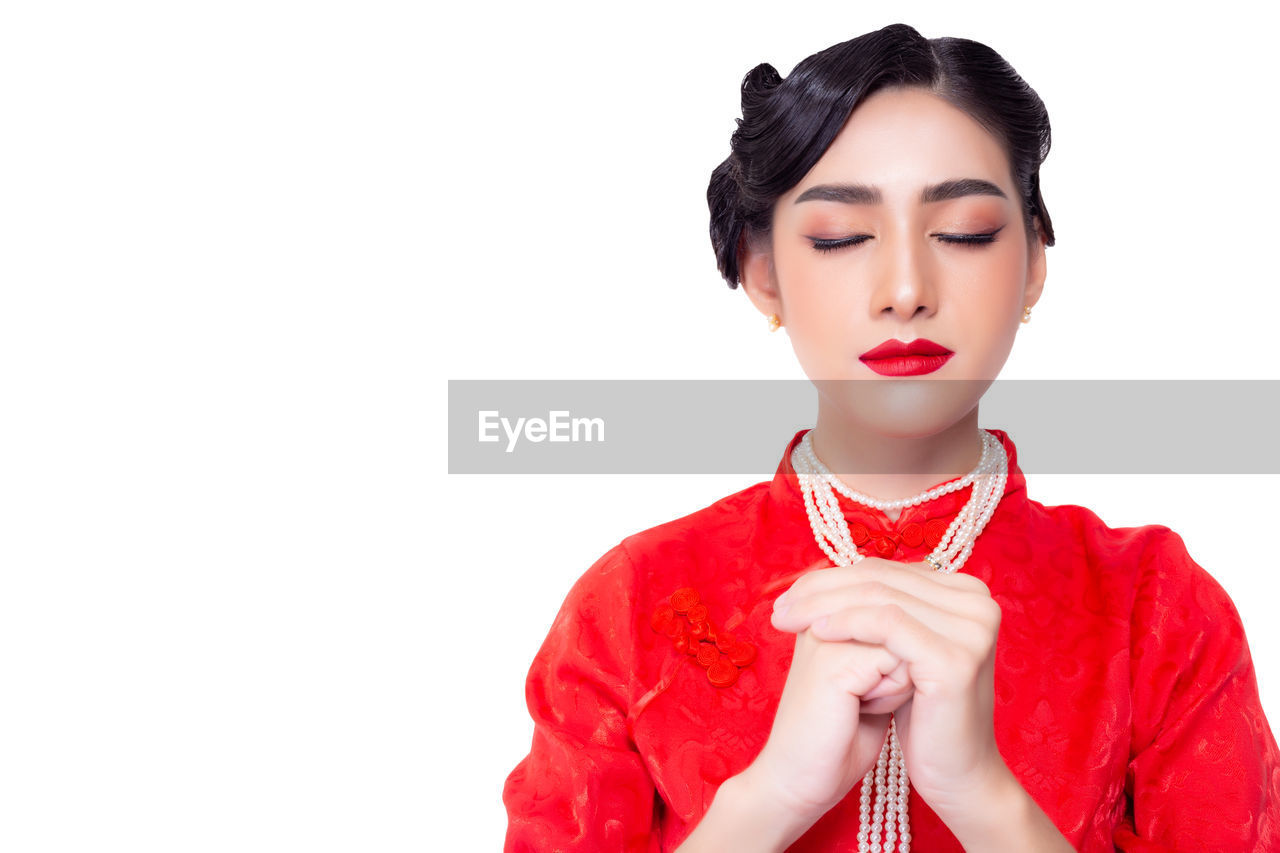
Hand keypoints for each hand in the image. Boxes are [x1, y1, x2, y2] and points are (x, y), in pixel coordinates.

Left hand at [769, 556, 1006, 818]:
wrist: (955, 775)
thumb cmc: (922, 714)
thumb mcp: (899, 650)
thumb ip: (882, 608)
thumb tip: (827, 572)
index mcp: (968, 591)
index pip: (884, 570)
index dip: (831, 579)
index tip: (788, 597)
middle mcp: (979, 601)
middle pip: (881, 579)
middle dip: (821, 591)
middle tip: (779, 608)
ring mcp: (972, 627)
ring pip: (880, 596)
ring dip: (825, 605)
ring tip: (789, 619)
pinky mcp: (957, 656)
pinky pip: (888, 623)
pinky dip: (848, 623)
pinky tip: (818, 633)